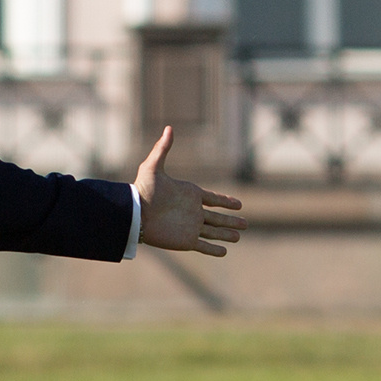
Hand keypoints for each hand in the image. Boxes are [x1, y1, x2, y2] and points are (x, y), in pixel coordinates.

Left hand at [134, 127, 246, 256]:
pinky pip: (204, 246)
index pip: (213, 199)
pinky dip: (214, 250)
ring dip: (226, 235)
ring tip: (239, 237)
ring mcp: (190, 227)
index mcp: (190, 195)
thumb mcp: (153, 167)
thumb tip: (168, 127)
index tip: (239, 205)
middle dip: (231, 221)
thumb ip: (163, 148)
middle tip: (246, 223)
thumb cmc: (142, 190)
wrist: (134, 214)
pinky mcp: (186, 241)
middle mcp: (192, 212)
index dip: (226, 202)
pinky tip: (224, 252)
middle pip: (217, 218)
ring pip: (214, 232)